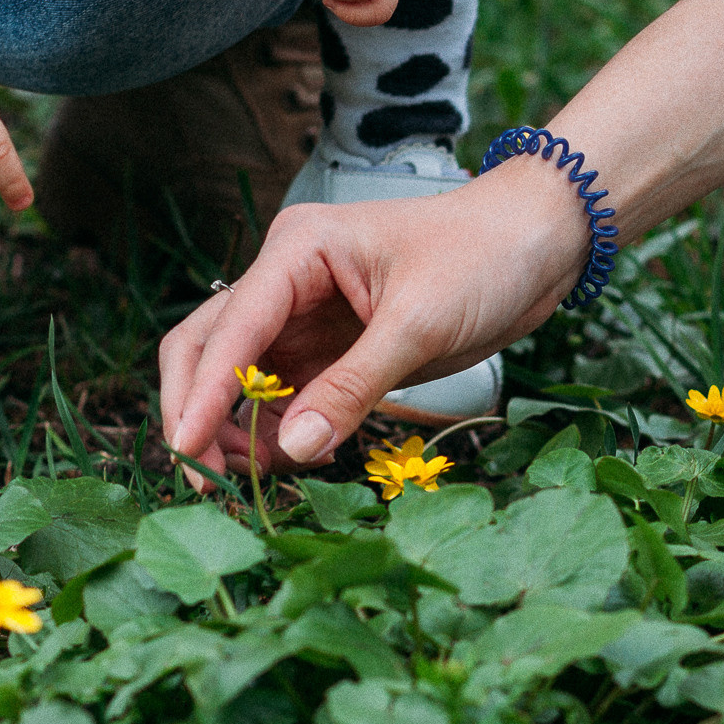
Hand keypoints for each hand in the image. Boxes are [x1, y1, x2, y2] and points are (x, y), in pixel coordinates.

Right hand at [160, 160, 588, 481]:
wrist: (538, 243)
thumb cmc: (484, 257)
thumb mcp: (421, 323)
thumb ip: (353, 387)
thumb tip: (294, 448)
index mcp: (296, 251)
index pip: (230, 328)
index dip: (203, 392)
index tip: (185, 448)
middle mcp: (285, 281)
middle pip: (208, 347)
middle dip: (197, 410)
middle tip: (201, 476)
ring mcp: (301, 316)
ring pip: (236, 378)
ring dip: (229, 427)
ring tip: (240, 480)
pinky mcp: (327, 349)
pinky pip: (280, 396)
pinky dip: (271, 431)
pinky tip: (281, 462)